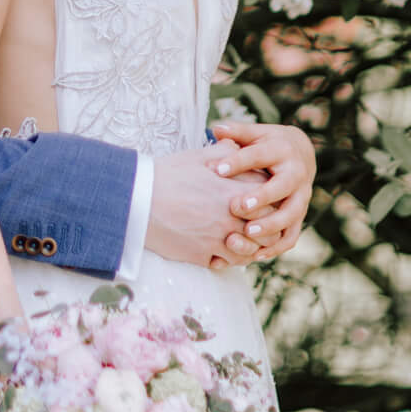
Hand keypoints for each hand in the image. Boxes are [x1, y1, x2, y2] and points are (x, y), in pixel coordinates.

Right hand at [145, 139, 295, 269]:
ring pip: (249, 252)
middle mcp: (232, 217)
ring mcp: (218, 239)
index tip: (261, 200)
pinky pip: (225, 264)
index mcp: (235, 191)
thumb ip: (227, 151)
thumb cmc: (168, 174)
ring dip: (247, 248)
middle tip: (254, 225)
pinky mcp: (202, 255)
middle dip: (265, 229)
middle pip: (267, 231)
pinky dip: (226, 260)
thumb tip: (239, 147)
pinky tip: (219, 251)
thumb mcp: (199, 155)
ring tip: (238, 240)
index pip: (271, 201)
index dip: (271, 202)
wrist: (139, 199)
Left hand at [208, 120, 315, 269]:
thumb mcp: (255, 133)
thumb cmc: (268, 143)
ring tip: (247, 233)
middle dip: (261, 198)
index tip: (217, 170)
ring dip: (270, 226)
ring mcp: (301, 197)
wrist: (302, 154)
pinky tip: (255, 256)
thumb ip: (236, 132)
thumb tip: (215, 128)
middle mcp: (295, 174)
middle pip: (281, 188)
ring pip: (291, 215)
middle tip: (236, 207)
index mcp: (281, 150)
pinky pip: (292, 236)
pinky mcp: (300, 216)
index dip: (238, 162)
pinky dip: (276, 248)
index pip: (259, 155)